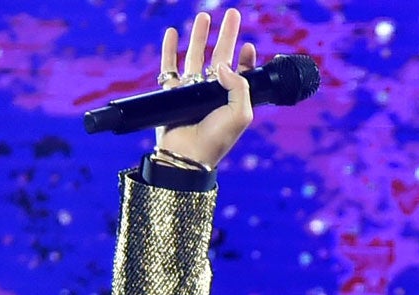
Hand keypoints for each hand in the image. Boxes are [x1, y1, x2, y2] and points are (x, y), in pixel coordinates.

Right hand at [155, 10, 256, 168]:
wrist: (187, 156)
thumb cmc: (217, 139)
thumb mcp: (240, 113)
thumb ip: (240, 86)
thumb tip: (224, 65)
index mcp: (232, 98)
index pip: (242, 73)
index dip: (246, 59)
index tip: (248, 45)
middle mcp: (213, 93)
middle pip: (220, 56)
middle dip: (226, 35)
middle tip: (231, 13)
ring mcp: (191, 91)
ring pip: (195, 57)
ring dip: (199, 36)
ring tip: (203, 16)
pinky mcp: (171, 93)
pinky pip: (169, 66)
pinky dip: (170, 49)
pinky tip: (172, 33)